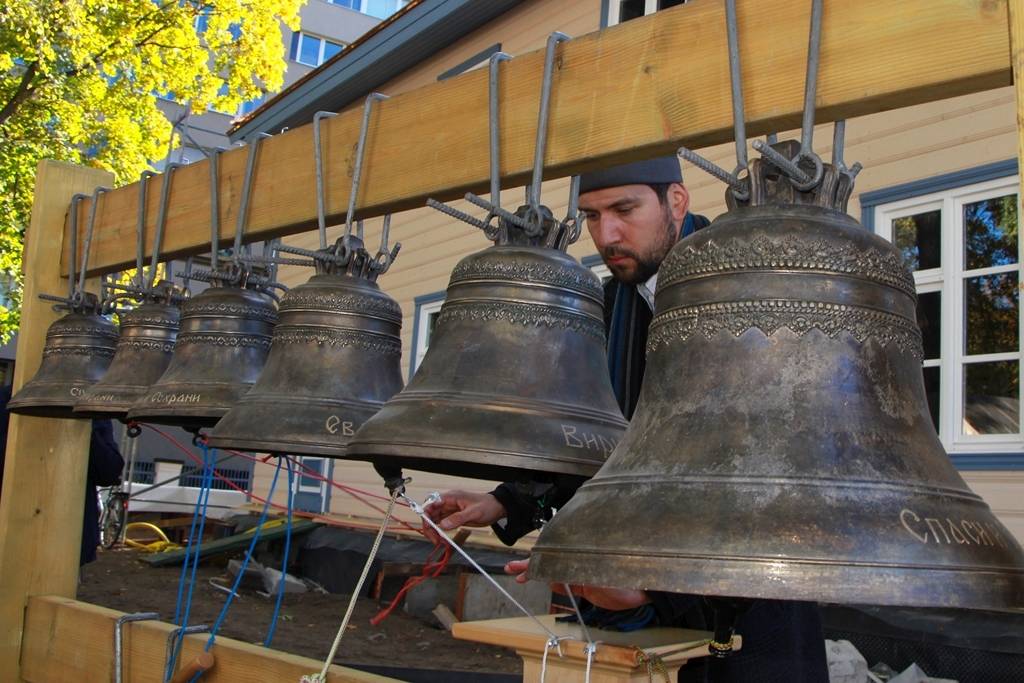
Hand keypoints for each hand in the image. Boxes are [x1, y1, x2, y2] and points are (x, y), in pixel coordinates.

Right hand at [422, 490, 506, 544]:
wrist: (497, 508)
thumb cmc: (487, 506)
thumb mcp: (474, 512)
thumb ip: (458, 518)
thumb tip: (442, 525)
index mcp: (450, 497)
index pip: (430, 504)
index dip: (426, 516)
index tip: (429, 529)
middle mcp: (447, 503)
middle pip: (430, 513)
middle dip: (429, 527)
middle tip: (434, 540)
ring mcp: (450, 510)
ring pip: (434, 520)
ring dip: (434, 531)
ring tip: (438, 542)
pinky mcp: (453, 517)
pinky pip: (442, 524)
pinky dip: (439, 531)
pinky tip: (442, 539)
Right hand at [504, 558, 650, 611]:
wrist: (645, 590)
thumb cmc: (628, 572)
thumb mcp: (600, 568)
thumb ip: (579, 570)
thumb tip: (556, 575)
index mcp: (580, 550)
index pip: (554, 551)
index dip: (537, 558)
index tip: (522, 564)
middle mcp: (578, 559)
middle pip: (550, 560)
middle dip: (531, 564)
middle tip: (512, 569)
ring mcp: (581, 572)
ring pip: (553, 572)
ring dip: (537, 573)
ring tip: (518, 575)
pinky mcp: (586, 586)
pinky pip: (564, 584)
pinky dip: (551, 583)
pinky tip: (538, 581)